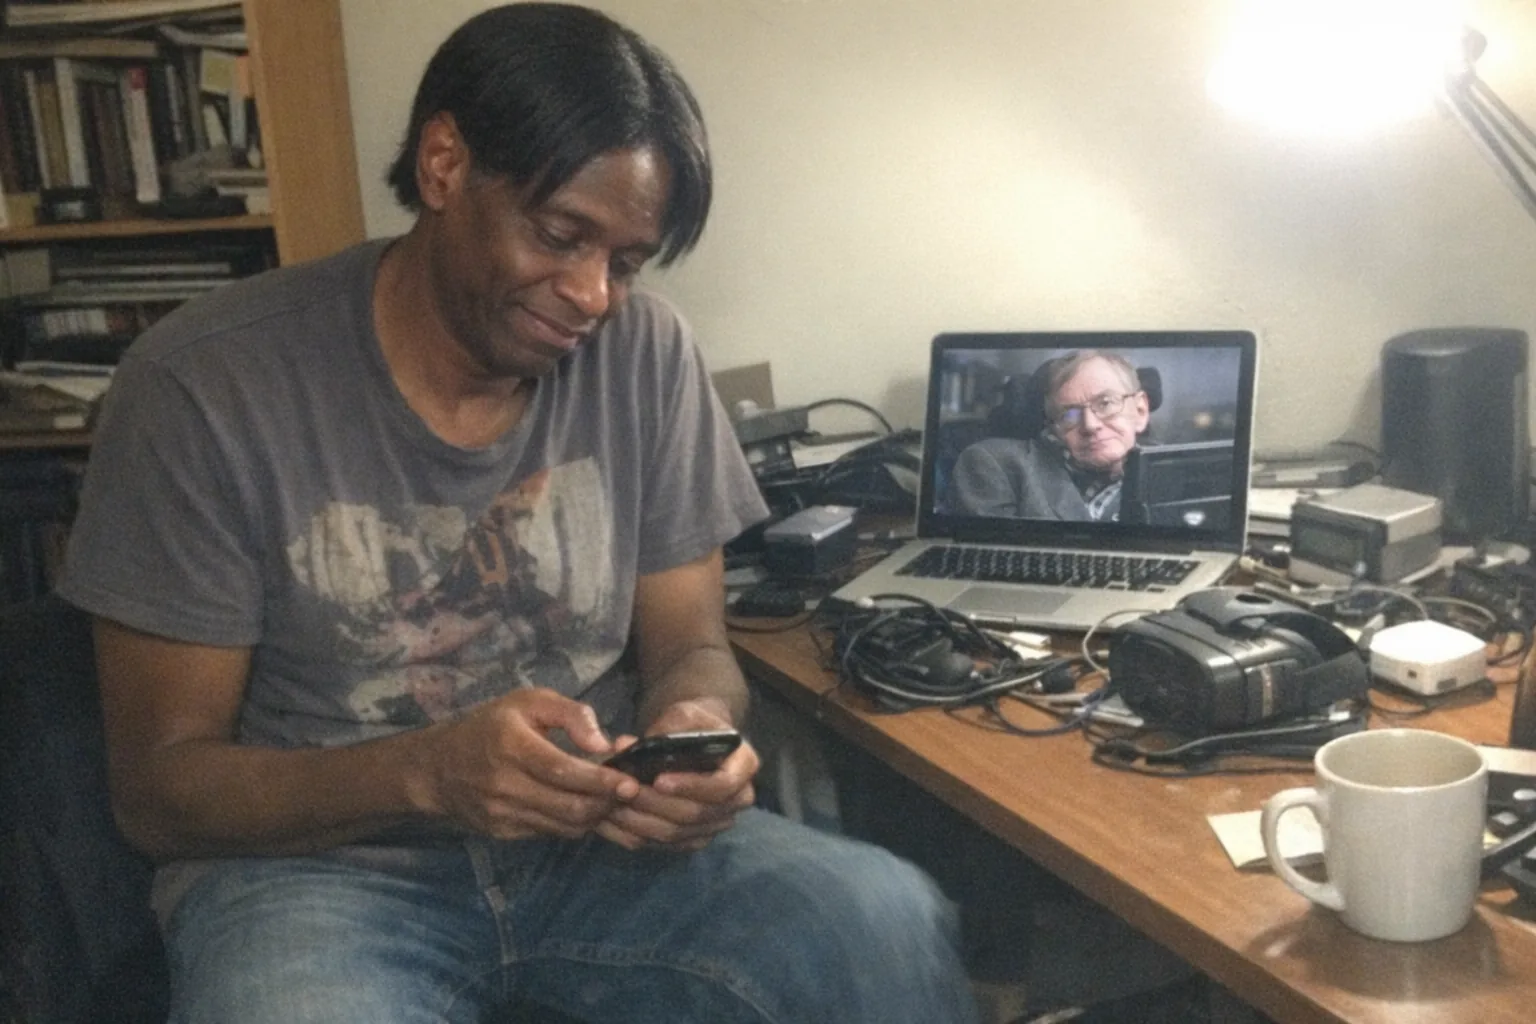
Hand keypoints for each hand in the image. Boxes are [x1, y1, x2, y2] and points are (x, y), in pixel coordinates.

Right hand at [409, 688, 639, 840]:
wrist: (436, 768)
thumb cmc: (489, 726)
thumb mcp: (528, 702)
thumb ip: (571, 715)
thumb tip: (604, 745)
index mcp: (512, 746)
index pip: (563, 771)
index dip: (601, 781)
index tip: (630, 782)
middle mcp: (506, 785)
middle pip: (569, 806)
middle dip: (606, 803)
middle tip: (629, 794)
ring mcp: (503, 814)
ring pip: (564, 826)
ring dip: (595, 817)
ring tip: (612, 802)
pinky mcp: (503, 833)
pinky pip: (550, 833)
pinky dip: (574, 824)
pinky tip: (586, 810)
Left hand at [597, 699, 759, 851]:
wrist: (698, 740)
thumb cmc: (693, 723)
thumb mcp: (683, 714)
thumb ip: (662, 729)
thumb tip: (625, 746)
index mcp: (745, 764)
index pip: (722, 785)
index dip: (690, 786)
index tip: (658, 780)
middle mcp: (739, 799)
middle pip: (697, 814)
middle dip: (656, 804)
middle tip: (625, 792)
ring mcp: (719, 822)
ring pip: (679, 833)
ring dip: (643, 822)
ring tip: (613, 804)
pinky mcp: (698, 837)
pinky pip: (668, 845)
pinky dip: (640, 834)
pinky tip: (617, 821)